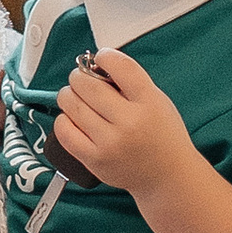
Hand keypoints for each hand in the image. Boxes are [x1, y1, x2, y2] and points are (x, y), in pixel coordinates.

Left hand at [52, 47, 190, 202]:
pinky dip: (64, 119)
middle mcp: (129, 122)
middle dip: (80, 76)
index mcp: (149, 102)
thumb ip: (130, 82)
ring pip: (71, 104)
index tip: (101, 58)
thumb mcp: (157, 100)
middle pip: (87, 84)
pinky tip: (75, 118)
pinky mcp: (94, 160)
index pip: (119, 66)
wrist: (168, 176)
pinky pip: (63, 130)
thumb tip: (94, 65)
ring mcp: (110, 143)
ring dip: (69, 95)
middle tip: (83, 79)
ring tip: (78, 98)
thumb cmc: (162, 135)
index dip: (104, 56)